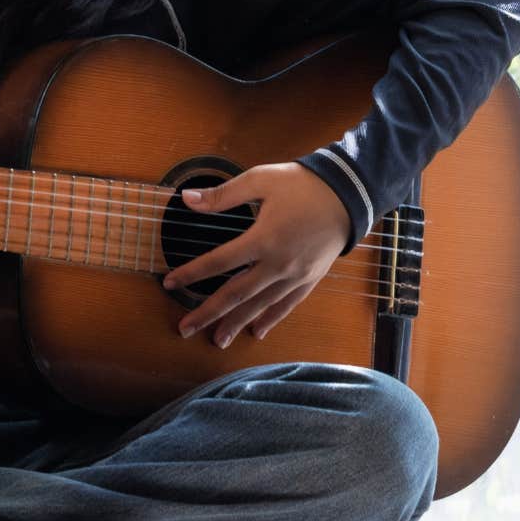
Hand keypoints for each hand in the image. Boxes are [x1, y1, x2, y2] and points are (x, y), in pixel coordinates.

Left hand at [160, 162, 350, 347]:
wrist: (350, 193)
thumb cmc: (303, 184)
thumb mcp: (260, 180)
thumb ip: (223, 195)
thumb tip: (188, 199)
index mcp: (263, 239)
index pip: (219, 262)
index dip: (192, 273)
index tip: (170, 282)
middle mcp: (278, 264)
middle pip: (236, 294)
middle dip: (208, 313)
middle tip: (184, 329)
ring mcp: (295, 275)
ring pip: (260, 305)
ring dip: (236, 323)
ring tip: (217, 339)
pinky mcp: (310, 279)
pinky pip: (286, 305)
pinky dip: (270, 319)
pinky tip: (256, 332)